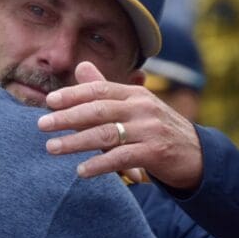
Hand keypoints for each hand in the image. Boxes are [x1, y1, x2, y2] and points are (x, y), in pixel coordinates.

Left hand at [37, 61, 202, 189]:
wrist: (198, 155)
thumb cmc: (157, 130)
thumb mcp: (134, 106)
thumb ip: (106, 90)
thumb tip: (80, 66)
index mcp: (135, 93)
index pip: (99, 89)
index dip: (73, 94)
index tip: (49, 101)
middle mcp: (142, 107)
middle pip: (98, 110)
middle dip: (67, 117)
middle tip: (41, 125)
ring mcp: (150, 129)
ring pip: (106, 133)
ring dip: (76, 141)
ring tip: (52, 148)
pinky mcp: (156, 152)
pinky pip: (122, 157)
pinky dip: (99, 164)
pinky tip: (81, 171)